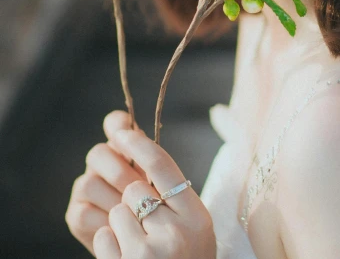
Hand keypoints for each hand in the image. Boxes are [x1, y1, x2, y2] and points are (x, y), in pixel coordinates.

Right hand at [65, 111, 149, 254]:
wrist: (150, 244)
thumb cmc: (159, 210)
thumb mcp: (161, 182)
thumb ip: (152, 160)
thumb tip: (140, 137)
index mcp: (122, 148)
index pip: (115, 123)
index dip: (119, 125)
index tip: (126, 135)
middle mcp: (99, 164)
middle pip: (98, 153)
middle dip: (119, 171)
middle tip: (137, 189)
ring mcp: (85, 188)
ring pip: (89, 183)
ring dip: (113, 199)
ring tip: (134, 212)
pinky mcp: (76, 215)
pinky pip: (84, 213)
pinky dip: (104, 222)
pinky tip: (122, 229)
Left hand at [91, 111, 215, 258]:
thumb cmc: (185, 258)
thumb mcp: (193, 226)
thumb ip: (173, 193)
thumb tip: (135, 144)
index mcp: (197, 217)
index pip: (162, 164)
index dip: (137, 142)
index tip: (120, 130)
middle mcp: (176, 233)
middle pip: (135, 188)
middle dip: (133, 199)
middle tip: (145, 220)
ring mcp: (149, 253)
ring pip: (118, 211)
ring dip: (121, 223)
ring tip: (138, 243)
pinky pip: (104, 235)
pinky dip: (110, 243)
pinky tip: (126, 257)